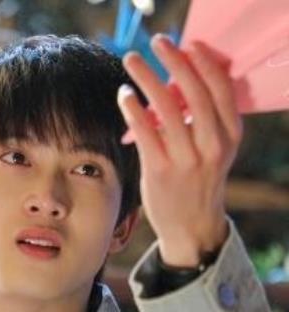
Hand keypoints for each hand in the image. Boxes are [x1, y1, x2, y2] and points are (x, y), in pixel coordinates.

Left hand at [117, 34, 242, 267]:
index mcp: (230, 135)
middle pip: (195, 92)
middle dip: (175, 62)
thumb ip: (203, 120)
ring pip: (167, 108)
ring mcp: (187, 158)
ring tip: (132, 61)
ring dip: (147, 78)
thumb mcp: (213, 150)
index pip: (222, 90)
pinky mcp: (161, 170)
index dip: (205, 63)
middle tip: (158, 42)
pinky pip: (146, 132)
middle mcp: (213, 145)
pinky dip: (133, 109)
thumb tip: (178, 82)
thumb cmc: (198, 181)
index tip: (189, 44)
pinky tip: (124, 95)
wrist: (191, 226)